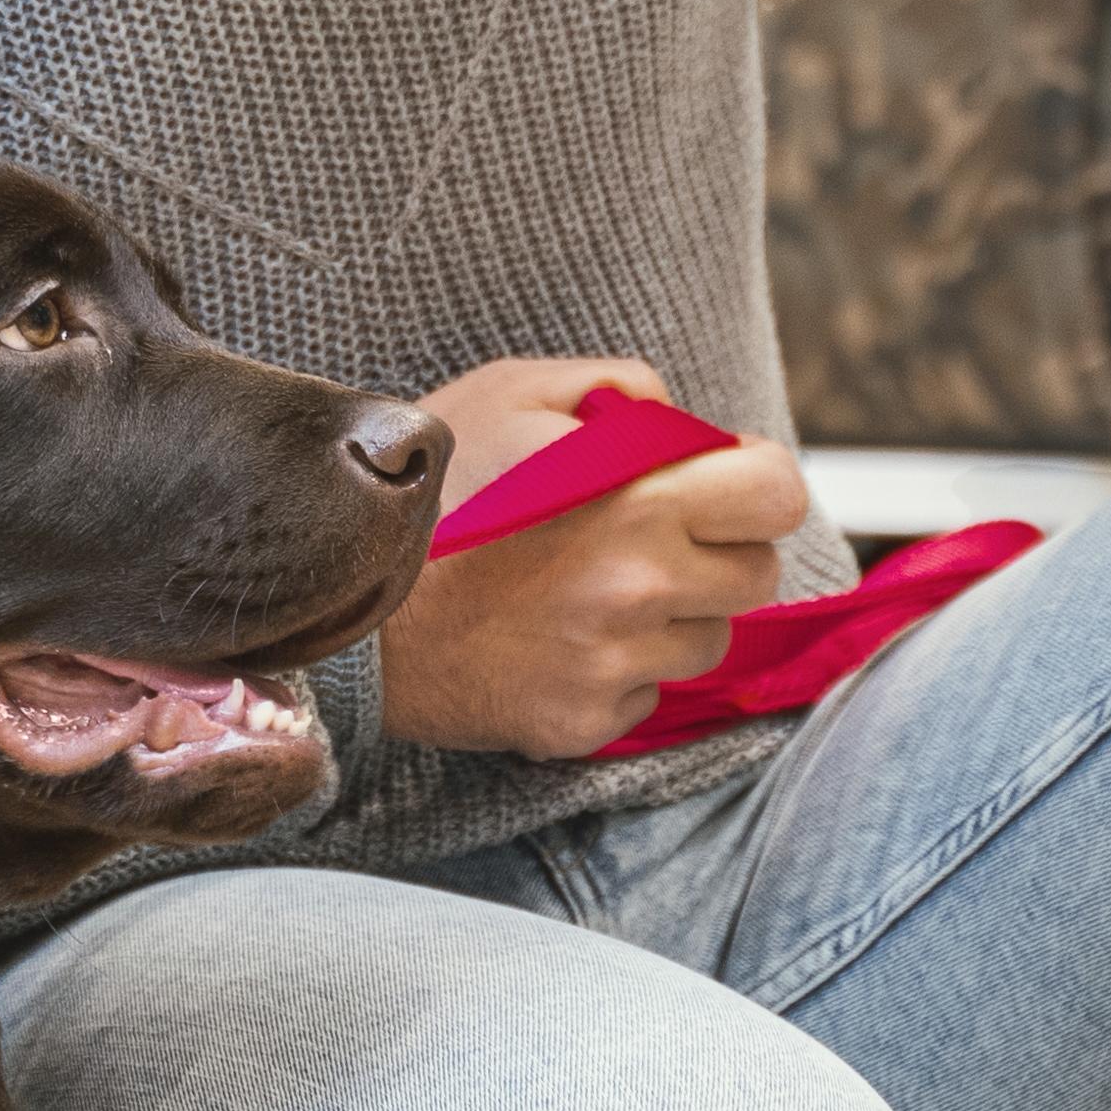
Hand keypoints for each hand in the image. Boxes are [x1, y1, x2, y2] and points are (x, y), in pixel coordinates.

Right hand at [375, 358, 803, 761]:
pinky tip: (551, 638)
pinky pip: (642, 694)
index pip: (777, 495)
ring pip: (706, 639)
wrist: (334, 604)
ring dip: (669, 614)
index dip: (754, 482)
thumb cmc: (421, 490)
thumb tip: (680, 420)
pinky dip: (614, 670)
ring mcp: (613, 663)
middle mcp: (642, 587)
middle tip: (649, 536)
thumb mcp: (509, 391)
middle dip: (717, 548)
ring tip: (585, 588)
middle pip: (757, 574)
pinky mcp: (581, 722)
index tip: (722, 483)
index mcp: (641, 498)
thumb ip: (615, 388)